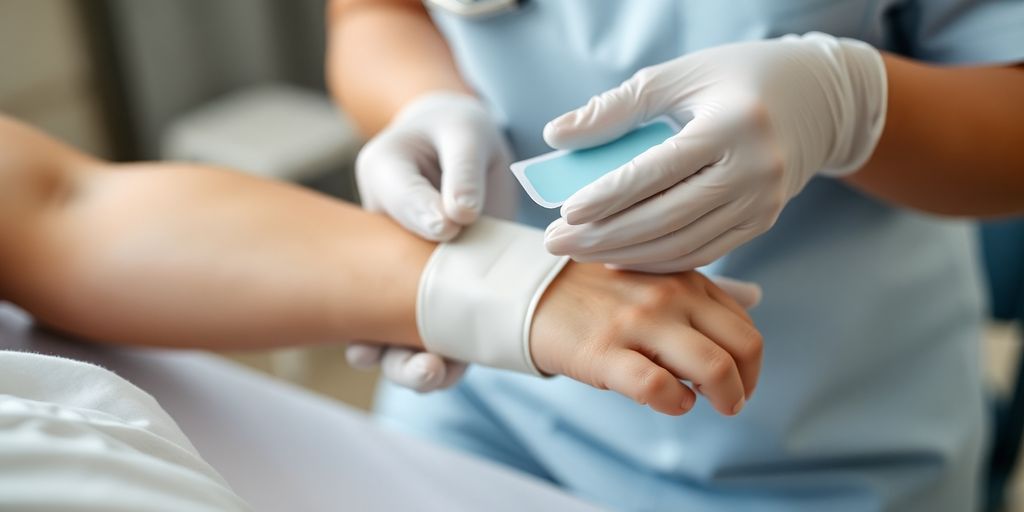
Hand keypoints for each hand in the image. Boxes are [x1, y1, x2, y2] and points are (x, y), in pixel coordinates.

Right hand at [353, 92, 515, 390]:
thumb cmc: (460, 134)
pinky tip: (455, 369)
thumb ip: (461, 168)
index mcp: (382, 177)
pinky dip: (446, 356)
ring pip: (393, 327)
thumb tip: (458, 216)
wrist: (464, 147)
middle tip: (416, 349)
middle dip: (381, 331)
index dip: (417, 218)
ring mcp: (406, 269)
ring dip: (407, 359)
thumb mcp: (466, 132)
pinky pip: (437, 331)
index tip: (448, 228)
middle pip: (366, 289)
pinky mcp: (441, 290)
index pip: (393, 201)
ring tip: (431, 372)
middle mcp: (382, 235)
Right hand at [530, 264, 763, 415]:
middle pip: (742, 346)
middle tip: (731, 401)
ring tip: (706, 404)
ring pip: (712, 367)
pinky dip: (675, 403)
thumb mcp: (656, 276)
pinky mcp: (605, 352)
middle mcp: (669, 295)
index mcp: (685, 278)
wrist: (534, 291)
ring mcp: (638, 322)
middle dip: (747, 384)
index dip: (749, 362)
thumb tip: (754, 298)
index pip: (744, 324)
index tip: (735, 380)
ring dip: (724, 397)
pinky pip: (658, 386)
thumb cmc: (600, 291)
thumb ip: (703, 291)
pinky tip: (670, 401)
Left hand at [543, 32, 886, 272]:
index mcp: (733, 124)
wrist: (816, 99)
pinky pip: (702, 252)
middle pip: (666, 218)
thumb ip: (615, 108)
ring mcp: (762, 203)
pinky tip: (619, 257)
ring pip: (682, 245)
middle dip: (604, 236)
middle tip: (554, 242)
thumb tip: (556, 136)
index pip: (657, 171)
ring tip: (578, 252)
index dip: (608, 197)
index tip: (564, 212)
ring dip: (625, 255)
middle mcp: (754, 170)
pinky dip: (658, 260)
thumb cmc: (734, 79)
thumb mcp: (677, 77)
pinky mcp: (762, 222)